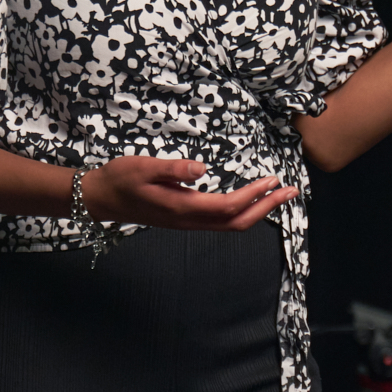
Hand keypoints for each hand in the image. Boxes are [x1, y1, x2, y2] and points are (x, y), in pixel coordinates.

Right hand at [81, 157, 295, 230]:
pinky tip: (249, 200)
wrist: (100, 198)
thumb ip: (172, 168)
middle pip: (236, 222)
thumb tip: (201, 168)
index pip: (228, 206)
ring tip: (276, 195)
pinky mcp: (184, 218)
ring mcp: (187, 222)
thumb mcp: (142, 166)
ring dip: (257, 211)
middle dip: (266, 208)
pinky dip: (241, 212)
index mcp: (181, 207)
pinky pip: (220, 221)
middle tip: (290, 191)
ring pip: (230, 224)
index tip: (273, 180)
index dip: (254, 195)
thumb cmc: (120, 179)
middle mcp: (188, 220)